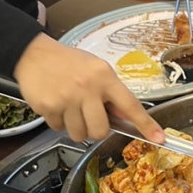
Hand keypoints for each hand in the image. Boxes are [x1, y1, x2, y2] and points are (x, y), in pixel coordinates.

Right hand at [13, 34, 164, 144]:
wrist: (34, 54)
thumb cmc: (70, 64)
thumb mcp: (97, 70)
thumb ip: (112, 94)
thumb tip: (128, 119)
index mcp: (104, 77)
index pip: (130, 105)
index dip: (146, 124)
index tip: (159, 138)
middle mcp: (87, 88)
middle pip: (101, 131)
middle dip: (96, 130)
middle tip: (89, 116)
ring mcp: (67, 98)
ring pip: (79, 134)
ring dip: (76, 127)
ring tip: (70, 108)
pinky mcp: (48, 107)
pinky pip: (59, 129)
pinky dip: (58, 122)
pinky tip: (56, 104)